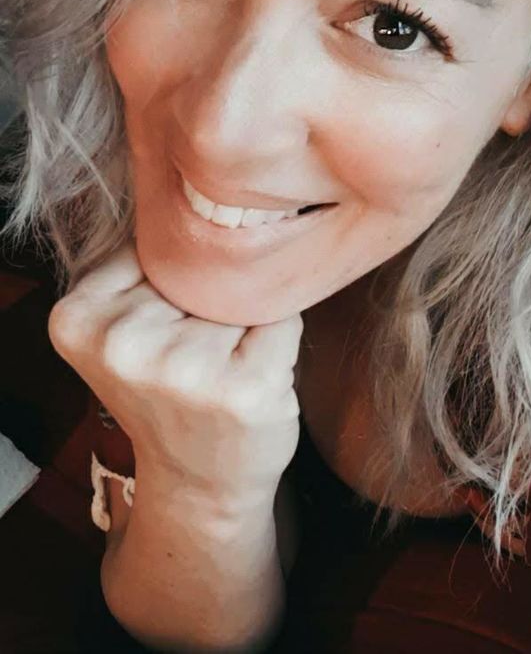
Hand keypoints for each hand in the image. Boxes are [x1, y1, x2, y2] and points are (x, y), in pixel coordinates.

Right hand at [48, 241, 302, 512]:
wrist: (200, 482)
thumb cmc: (170, 397)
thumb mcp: (125, 328)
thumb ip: (147, 271)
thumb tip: (219, 216)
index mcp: (78, 319)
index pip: (154, 249)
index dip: (176, 284)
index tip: (168, 329)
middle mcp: (123, 342)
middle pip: (199, 271)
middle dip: (210, 303)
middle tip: (198, 358)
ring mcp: (185, 367)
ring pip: (242, 291)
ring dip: (245, 323)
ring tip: (224, 369)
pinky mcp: (245, 386)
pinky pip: (283, 317)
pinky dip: (280, 337)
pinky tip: (255, 374)